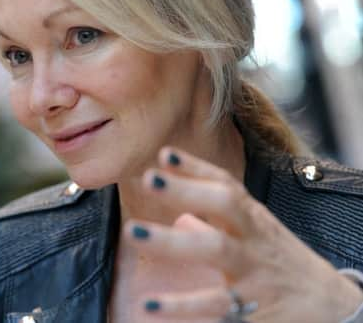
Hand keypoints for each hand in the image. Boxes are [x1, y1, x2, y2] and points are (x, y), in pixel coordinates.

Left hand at [124, 147, 362, 322]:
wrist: (328, 304)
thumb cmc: (276, 259)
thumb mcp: (254, 231)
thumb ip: (218, 217)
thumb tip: (177, 209)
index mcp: (252, 217)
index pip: (225, 184)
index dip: (195, 167)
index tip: (164, 154)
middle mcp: (253, 237)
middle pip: (224, 205)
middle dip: (186, 190)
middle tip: (148, 179)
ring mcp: (254, 270)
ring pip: (216, 249)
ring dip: (172, 240)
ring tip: (133, 232)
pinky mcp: (252, 308)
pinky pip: (215, 304)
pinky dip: (181, 306)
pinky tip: (149, 305)